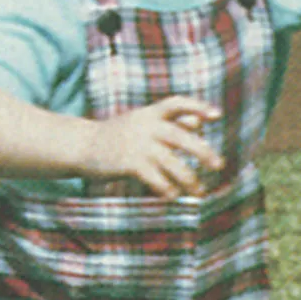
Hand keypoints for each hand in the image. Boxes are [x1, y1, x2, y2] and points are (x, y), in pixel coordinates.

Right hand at [83, 96, 223, 198]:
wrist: (82, 145)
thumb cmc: (118, 134)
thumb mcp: (142, 122)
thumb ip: (170, 121)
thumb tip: (199, 122)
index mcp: (150, 113)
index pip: (177, 103)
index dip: (198, 107)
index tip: (216, 116)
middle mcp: (146, 126)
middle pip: (181, 136)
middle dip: (203, 152)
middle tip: (218, 166)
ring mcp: (137, 144)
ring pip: (172, 163)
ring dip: (189, 179)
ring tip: (199, 192)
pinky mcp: (129, 163)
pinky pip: (156, 179)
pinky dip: (167, 189)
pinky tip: (173, 196)